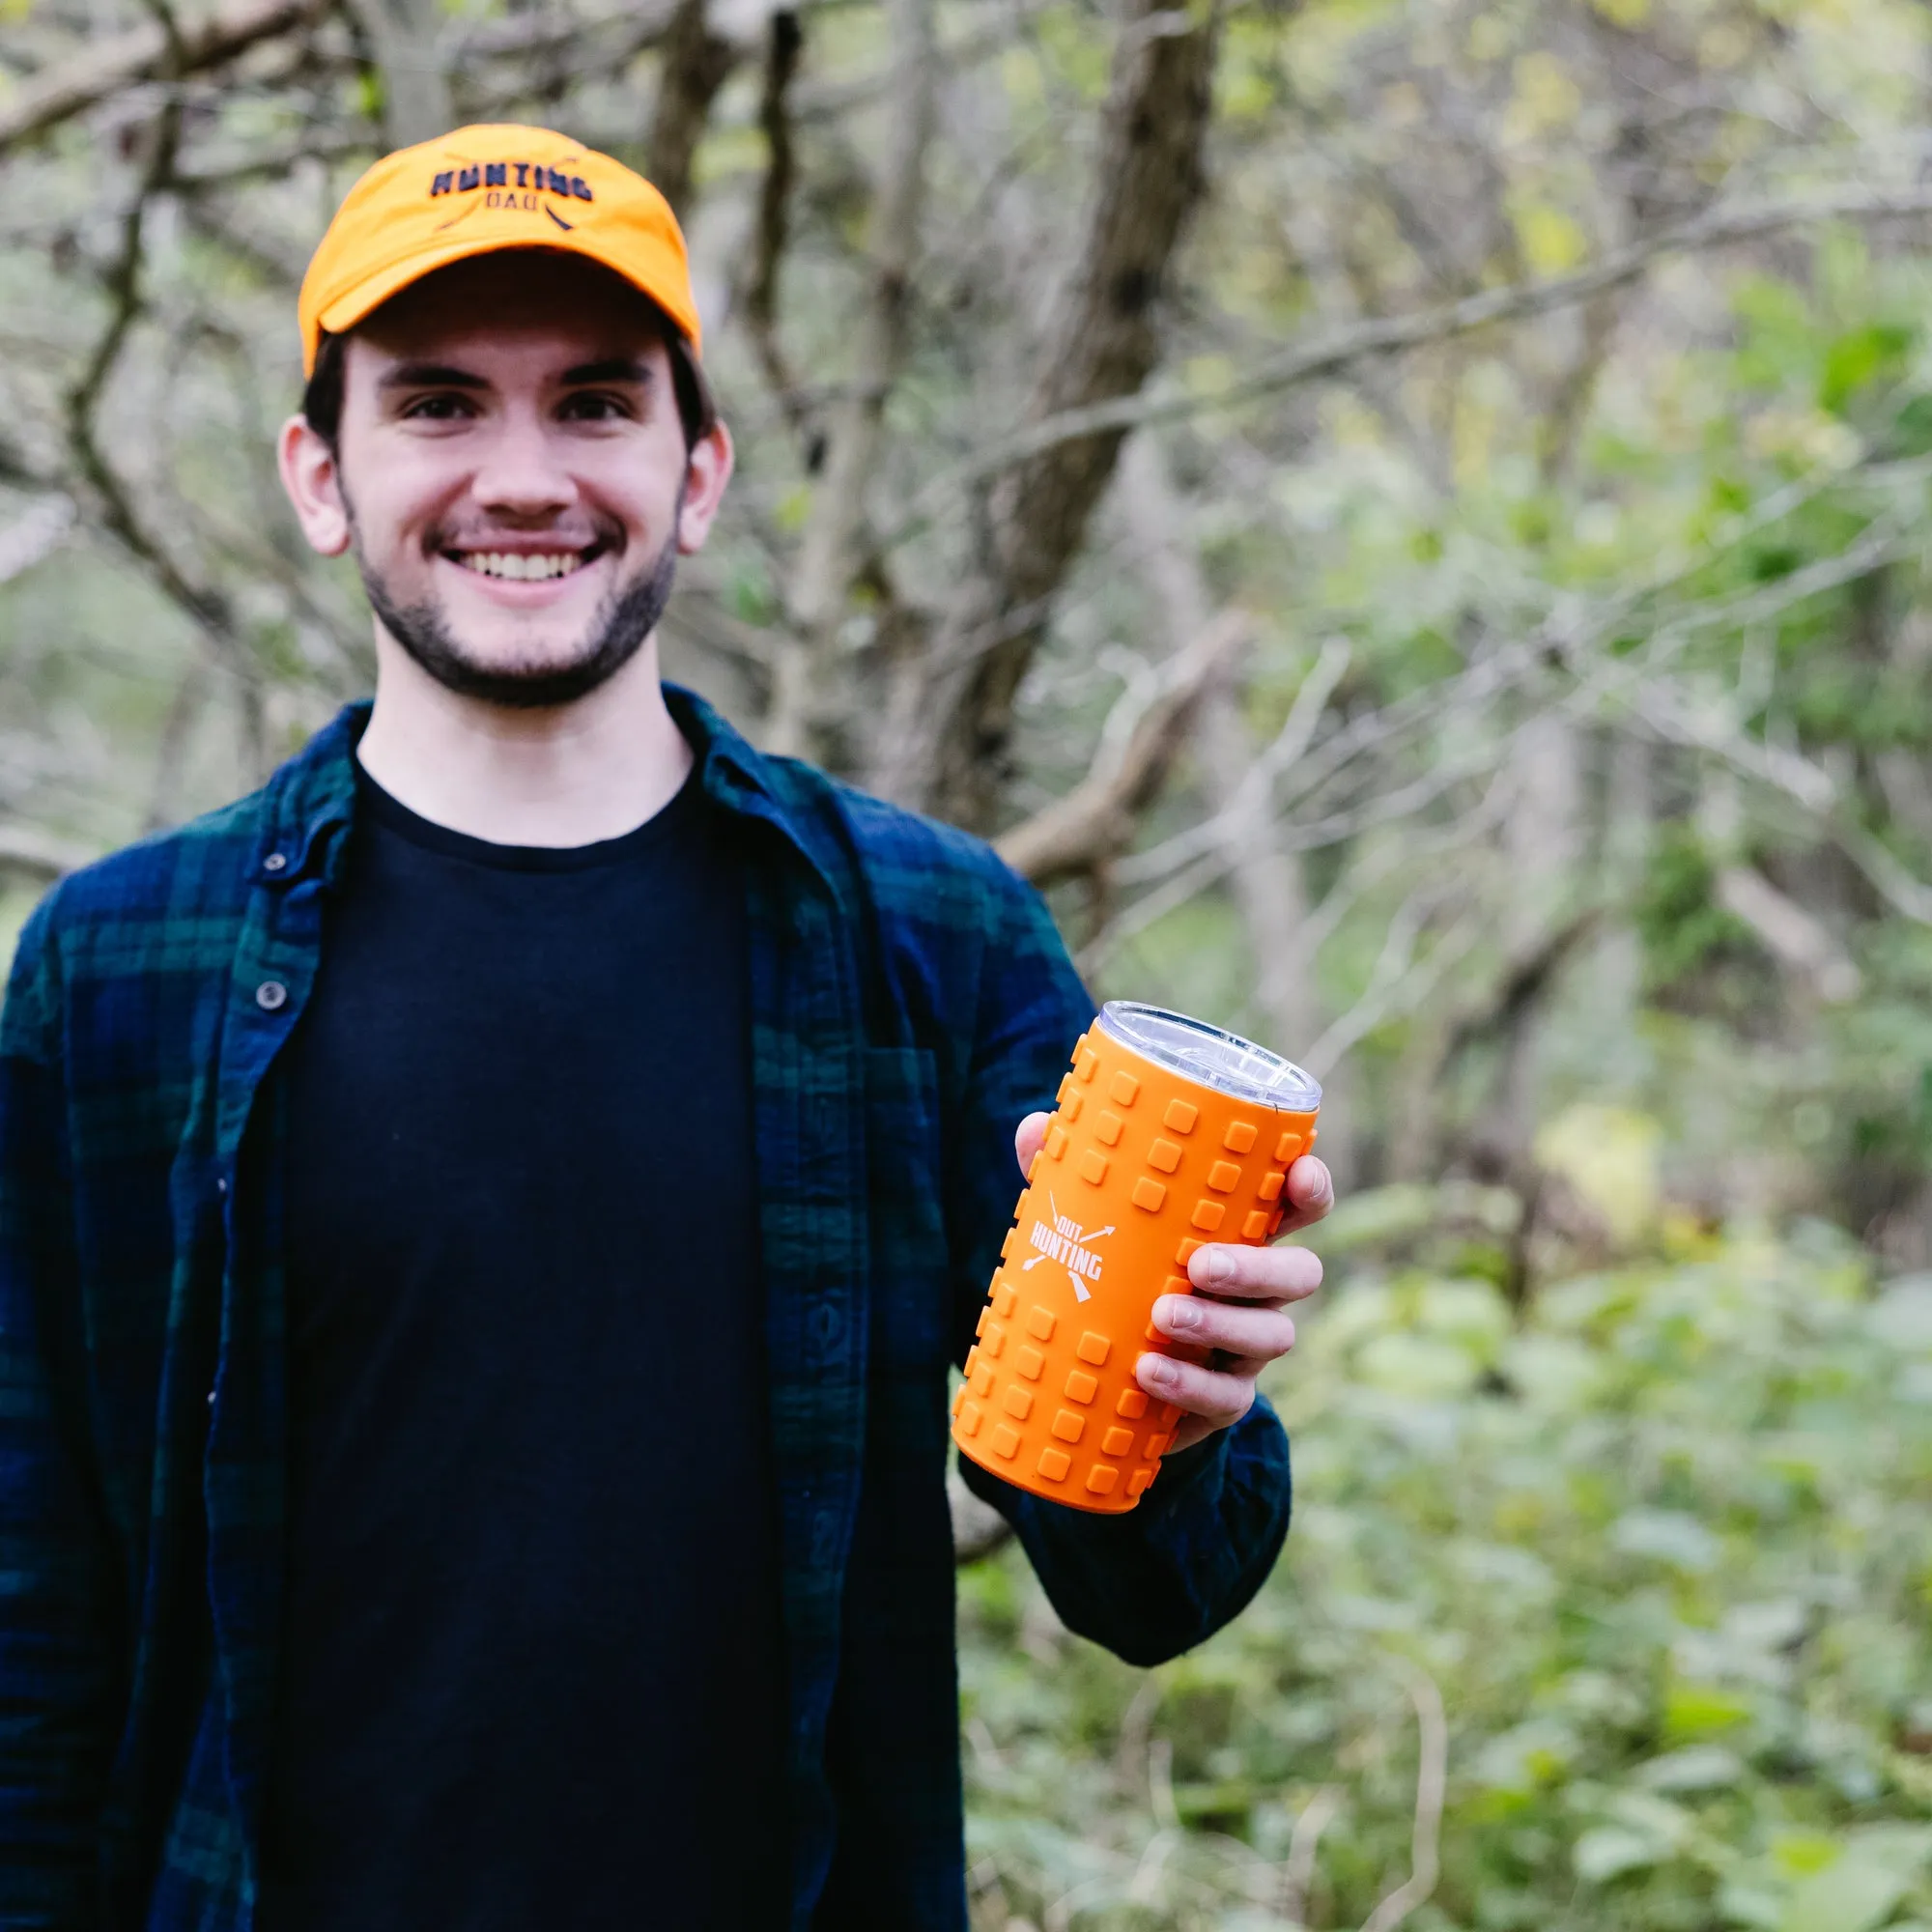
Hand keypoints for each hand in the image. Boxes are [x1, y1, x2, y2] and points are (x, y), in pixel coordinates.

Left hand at [1014, 1111, 1331, 1453]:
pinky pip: (1228, 1397)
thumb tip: (1035, 1128)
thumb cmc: (1112, 1275)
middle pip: (1299, 1273)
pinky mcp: (1221, 1398)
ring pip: (1272, 1335)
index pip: (1298, 1207)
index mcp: (1238, 1235)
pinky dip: (1190, 1385)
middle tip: (1201, 1265)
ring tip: (1163, 1317)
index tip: (1298, 1175)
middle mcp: (1256, 1290)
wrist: (1101, 1377)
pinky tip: (1149, 1373)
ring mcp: (1244, 1347)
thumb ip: (1069, 1176)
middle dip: (1259, 1267)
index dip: (1311, 1189)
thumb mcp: (1091, 1224)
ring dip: (1221, 1325)